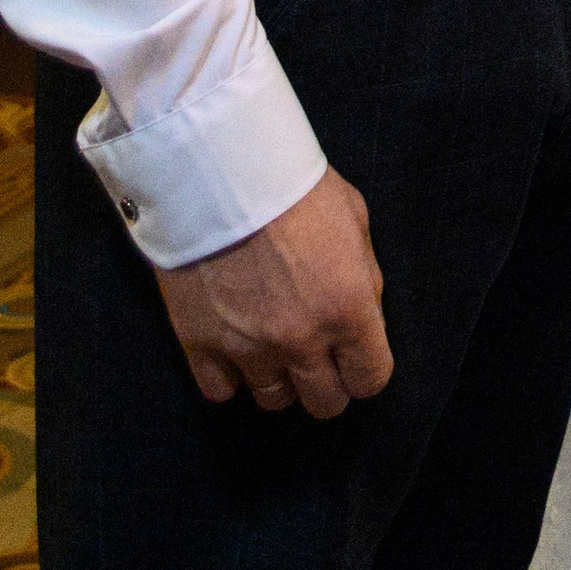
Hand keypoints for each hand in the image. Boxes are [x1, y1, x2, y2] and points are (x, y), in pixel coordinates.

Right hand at [157, 167, 392, 415]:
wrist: (219, 166)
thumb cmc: (293, 183)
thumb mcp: (354, 217)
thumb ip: (365, 276)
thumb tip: (365, 315)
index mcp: (348, 308)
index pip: (371, 380)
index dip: (365, 369)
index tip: (354, 355)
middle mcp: (302, 339)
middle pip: (324, 404)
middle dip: (326, 381)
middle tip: (314, 351)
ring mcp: (248, 348)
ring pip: (273, 401)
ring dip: (278, 377)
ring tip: (271, 341)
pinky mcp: (200, 345)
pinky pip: (221, 392)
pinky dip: (229, 375)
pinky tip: (233, 344)